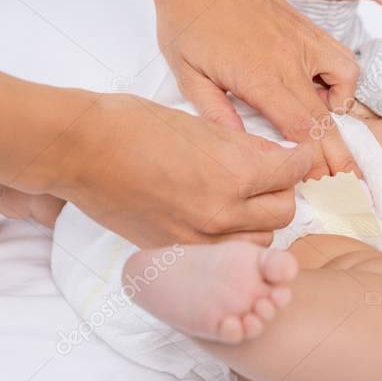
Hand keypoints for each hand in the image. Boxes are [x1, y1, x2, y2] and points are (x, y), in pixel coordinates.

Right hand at [50, 93, 312, 247]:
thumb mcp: (202, 125)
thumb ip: (245, 147)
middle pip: (284, 212)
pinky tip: (218, 221)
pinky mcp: (175, 252)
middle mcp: (222, 214)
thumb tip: (275, 155)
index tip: (297, 155)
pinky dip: (229, 240)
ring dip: (259, 221)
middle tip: (269, 176)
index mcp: (234, 175)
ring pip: (259, 241)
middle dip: (282, 190)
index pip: (293, 172)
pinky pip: (222, 255)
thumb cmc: (134, 126)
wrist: (81, 150)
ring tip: (243, 201)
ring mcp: (198, 240)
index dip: (300, 159)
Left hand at [153, 0, 361, 179]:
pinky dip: (341, 75)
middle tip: (347, 179)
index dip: (316, 161)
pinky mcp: (305, 25)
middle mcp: (291, 60)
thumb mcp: (187, 75)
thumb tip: (243, 148)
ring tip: (328, 122)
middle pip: (328, 117)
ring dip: (342, 107)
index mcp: (262, 79)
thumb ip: (216, 115)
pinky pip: (338, 54)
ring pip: (346, 79)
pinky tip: (320, 85)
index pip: (303, 131)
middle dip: (339, 152)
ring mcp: (303, 39)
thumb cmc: (186, 19)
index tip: (321, 183)